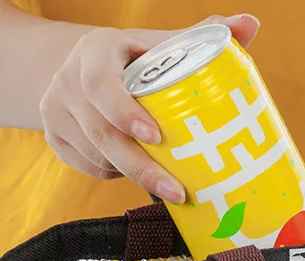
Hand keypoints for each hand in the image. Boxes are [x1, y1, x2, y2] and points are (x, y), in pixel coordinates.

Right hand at [39, 14, 259, 201]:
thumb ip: (203, 35)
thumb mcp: (162, 44)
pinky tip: (136, 172)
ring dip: (132, 174)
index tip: (155, 136)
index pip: (100, 84)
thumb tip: (250, 25)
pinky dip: (115, 175)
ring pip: (96, 155)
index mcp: (95, 51)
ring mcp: (55, 111)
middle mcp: (67, 79)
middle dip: (140, 167)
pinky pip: (89, 167)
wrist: (83, 67)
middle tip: (177, 192)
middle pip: (101, 133)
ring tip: (166, 183)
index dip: (125, 112)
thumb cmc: (136, 58)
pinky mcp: (54, 137)